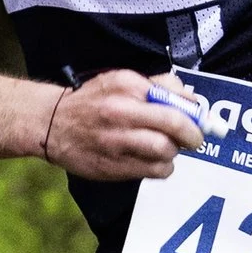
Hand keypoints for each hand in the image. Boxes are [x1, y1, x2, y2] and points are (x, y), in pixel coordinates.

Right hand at [44, 68, 206, 182]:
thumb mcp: (120, 81)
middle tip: (196, 139)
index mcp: (126, 86)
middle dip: (193, 134)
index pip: (173, 96)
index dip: (193, 110)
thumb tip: (191, 99)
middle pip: (173, 124)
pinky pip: (153, 171)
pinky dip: (162, 168)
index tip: (199, 117)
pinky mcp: (114, 166)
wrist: (52, 124)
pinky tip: (154, 161)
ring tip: (167, 148)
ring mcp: (116, 141)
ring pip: (165, 150)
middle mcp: (121, 112)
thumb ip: (156, 86)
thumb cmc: (92, 102)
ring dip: (174, 152)